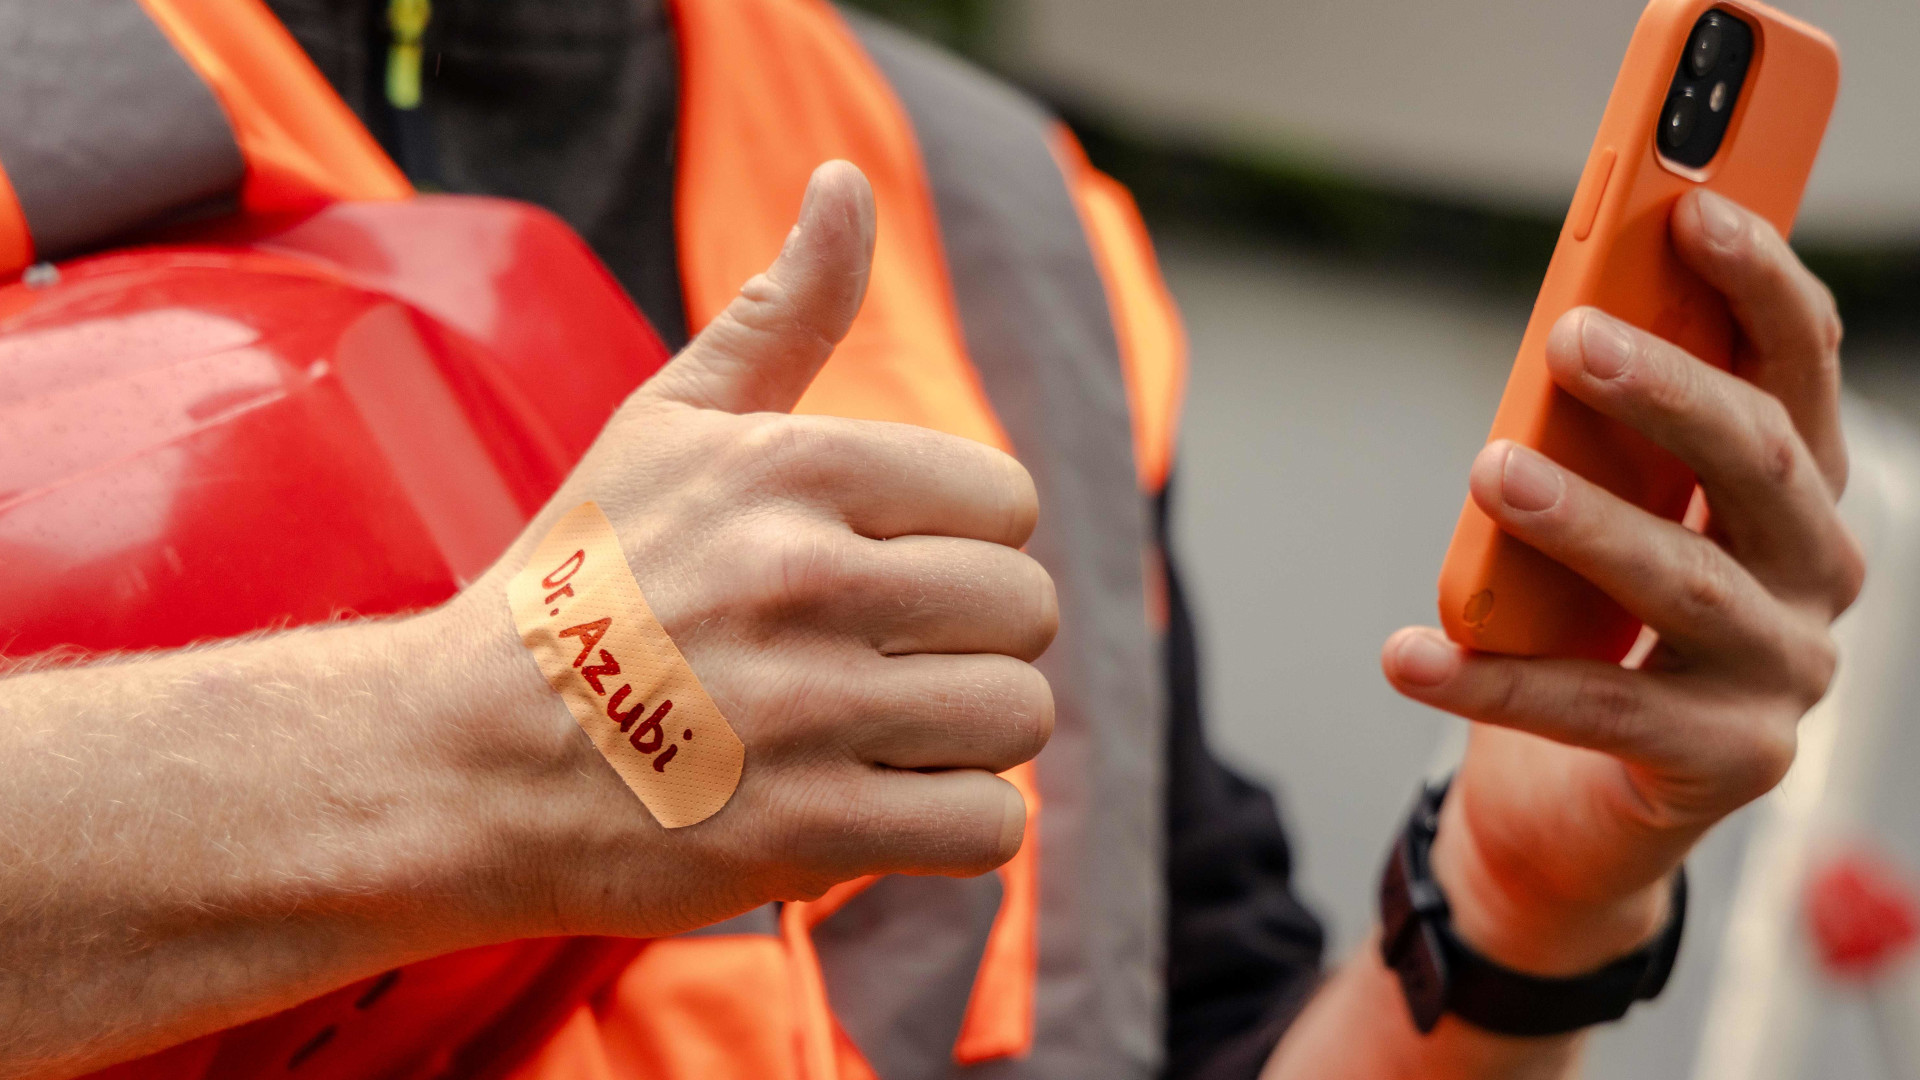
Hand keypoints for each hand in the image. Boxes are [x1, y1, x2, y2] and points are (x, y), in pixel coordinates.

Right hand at [441, 160, 1055, 939]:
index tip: (880, 574)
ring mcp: (806, 714)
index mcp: (793, 467)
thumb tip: (846, 184)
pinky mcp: (805, 836)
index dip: (957, 546)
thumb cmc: (581, 583)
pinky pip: (989, 830)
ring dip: (966, 737)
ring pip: (1019, 720)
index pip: (1007, 504)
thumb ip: (781, 312)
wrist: (458, 758)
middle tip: (878, 661)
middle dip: (969, 642)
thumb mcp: (668, 425)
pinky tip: (876, 803)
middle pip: (1028, 611)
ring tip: (878, 732)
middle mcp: (806, 580)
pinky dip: (953, 827)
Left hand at [1380, 188, 1862, 971]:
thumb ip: (1606, 438)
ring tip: (1493, 470)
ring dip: (1584, 519)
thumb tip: (1565, 326)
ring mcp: (1780, 674)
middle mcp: (1814, 576)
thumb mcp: (1605, 512)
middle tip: (1571, 338)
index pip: (1801, 369)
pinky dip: (1490, 678)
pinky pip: (1593, 708)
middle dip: (1668, 392)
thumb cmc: (1592, 627)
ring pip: (1682, 581)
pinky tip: (1409, 653)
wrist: (1580, 806)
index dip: (1761, 286)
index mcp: (1798, 492)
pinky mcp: (1725, 759)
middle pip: (1758, 463)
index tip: (1695, 213)